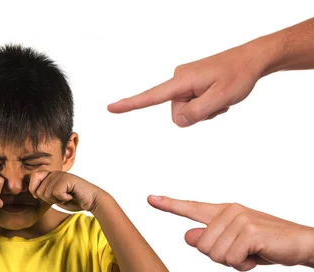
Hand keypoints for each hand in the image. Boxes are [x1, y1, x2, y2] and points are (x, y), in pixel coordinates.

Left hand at [29, 171, 99, 211]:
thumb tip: (33, 192)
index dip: (34, 189)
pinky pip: (56, 193)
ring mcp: (61, 174)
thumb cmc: (74, 200)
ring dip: (58, 200)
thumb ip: (45, 193)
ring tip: (68, 195)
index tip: (47, 197)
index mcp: (50, 175)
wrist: (92, 200)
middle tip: (62, 197)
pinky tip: (72, 195)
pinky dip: (64, 198)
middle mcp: (55, 172)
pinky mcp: (67, 178)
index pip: (33, 178)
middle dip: (50, 199)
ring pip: (47, 193)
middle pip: (39, 191)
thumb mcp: (55, 197)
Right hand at [107, 43, 265, 126]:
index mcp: (182, 81)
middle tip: (218, 101)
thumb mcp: (221, 98)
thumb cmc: (239, 76)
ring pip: (186, 111)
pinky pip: (192, 104)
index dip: (130, 104)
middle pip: (178, 113)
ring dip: (204, 110)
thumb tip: (178, 121)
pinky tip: (218, 95)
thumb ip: (197, 112)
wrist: (253, 59)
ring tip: (220, 97)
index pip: (150, 96)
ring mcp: (184, 82)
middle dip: (197, 114)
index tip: (110, 108)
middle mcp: (178, 79)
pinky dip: (205, 105)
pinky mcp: (190, 84)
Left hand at [148, 195, 313, 270]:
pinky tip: (257, 255)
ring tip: (251, 252)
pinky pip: (230, 258)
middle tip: (243, 252)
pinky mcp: (249, 230)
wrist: (301, 245)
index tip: (150, 199)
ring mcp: (239, 219)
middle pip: (201, 246)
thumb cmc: (265, 246)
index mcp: (223, 212)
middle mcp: (229, 211)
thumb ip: (210, 240)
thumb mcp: (233, 246)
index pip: (191, 208)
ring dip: (233, 262)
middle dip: (221, 258)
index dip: (169, 205)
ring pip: (214, 254)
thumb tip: (187, 235)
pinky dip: (243, 265)